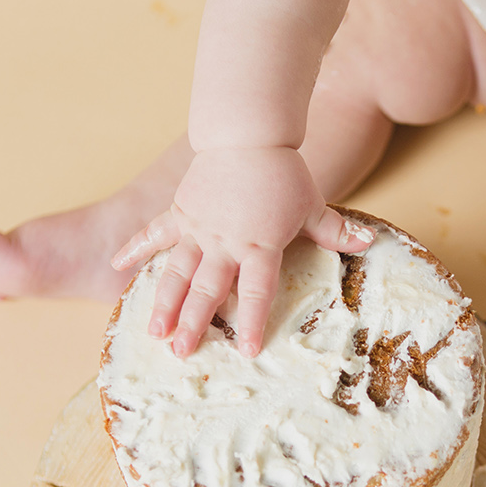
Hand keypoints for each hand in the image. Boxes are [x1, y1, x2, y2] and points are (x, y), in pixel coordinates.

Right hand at [111, 145, 372, 357]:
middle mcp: (224, 242)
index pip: (257, 291)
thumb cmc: (284, 171)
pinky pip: (153, 232)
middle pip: (208, 289)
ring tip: (153, 332)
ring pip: (177, 271)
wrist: (249, 133)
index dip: (253, 321)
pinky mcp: (180, 210)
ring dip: (164, 302)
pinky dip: (134, 248)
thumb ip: (335, 231)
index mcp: (259, 245)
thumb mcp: (312, 204)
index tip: (247, 350)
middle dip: (195, 324)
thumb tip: (369, 244)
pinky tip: (116, 266)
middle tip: (181, 354)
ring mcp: (197, 227)